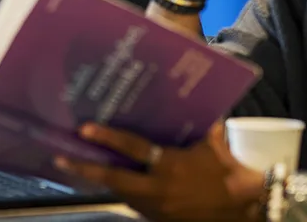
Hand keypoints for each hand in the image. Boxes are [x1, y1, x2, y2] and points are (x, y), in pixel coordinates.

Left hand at [55, 123, 261, 221]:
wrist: (247, 210)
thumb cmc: (230, 172)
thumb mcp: (214, 144)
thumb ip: (200, 123)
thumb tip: (194, 97)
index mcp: (171, 166)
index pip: (133, 149)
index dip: (108, 137)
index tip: (86, 128)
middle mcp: (158, 189)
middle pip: (113, 178)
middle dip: (85, 167)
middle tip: (59, 158)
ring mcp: (156, 208)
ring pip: (119, 192)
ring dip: (100, 180)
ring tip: (75, 166)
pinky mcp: (158, 220)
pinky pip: (133, 204)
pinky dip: (120, 192)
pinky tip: (109, 182)